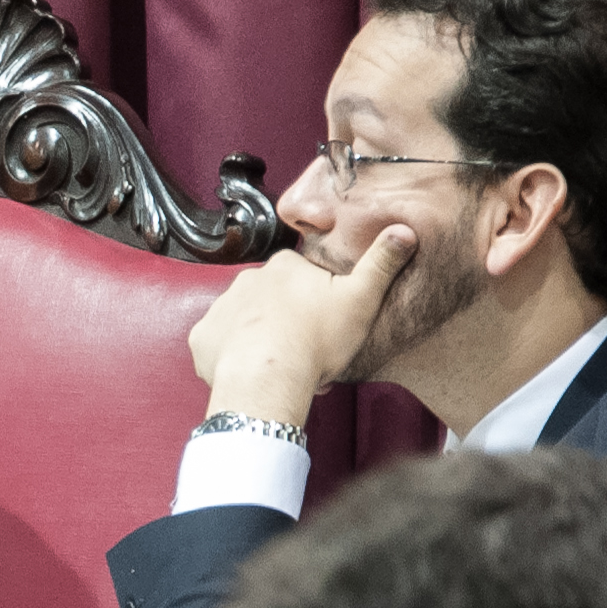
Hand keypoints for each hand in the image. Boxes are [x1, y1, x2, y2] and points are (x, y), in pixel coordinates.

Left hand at [182, 225, 419, 425]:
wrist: (267, 377)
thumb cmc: (316, 340)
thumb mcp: (361, 299)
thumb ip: (381, 264)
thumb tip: (404, 230)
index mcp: (284, 266)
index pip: (302, 277)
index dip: (317, 303)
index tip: (327, 326)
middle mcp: (246, 279)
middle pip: (271, 300)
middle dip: (287, 321)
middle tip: (306, 352)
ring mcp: (220, 308)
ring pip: (244, 322)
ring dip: (259, 339)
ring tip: (280, 367)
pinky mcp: (202, 339)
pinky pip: (217, 345)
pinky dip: (231, 358)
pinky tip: (250, 372)